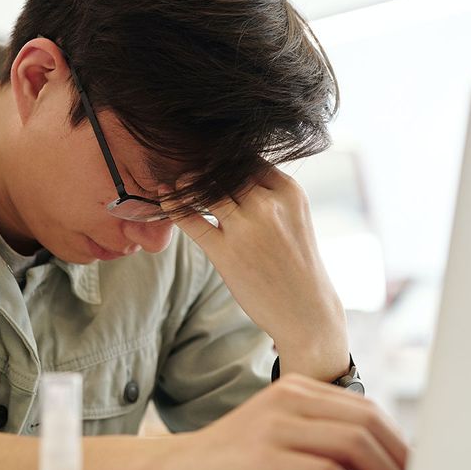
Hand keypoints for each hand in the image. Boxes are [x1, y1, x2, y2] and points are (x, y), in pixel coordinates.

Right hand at [156, 374, 407, 469]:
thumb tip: (377, 460)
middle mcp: (288, 399)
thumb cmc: (231, 463)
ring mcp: (275, 425)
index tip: (416, 466)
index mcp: (295, 390)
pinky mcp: (265, 456)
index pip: (364, 407)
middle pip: (366, 420)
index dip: (398, 438)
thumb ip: (321, 438)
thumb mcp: (280, 437)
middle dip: (400, 455)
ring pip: (352, 442)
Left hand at [162, 167, 348, 375]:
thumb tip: (231, 172)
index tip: (210, 159)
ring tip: (177, 182)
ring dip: (187, 182)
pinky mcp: (225, 252)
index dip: (225, 157)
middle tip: (185, 163)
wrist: (306, 312)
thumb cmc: (297, 264)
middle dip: (204, 167)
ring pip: (205, 188)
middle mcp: (268, 204)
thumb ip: (268, 193)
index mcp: (288, 191)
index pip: (248, 158)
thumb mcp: (294, 217)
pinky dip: (173, 204)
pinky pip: (190, 218)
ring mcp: (246, 227)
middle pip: (224, 169)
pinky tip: (164, 196)